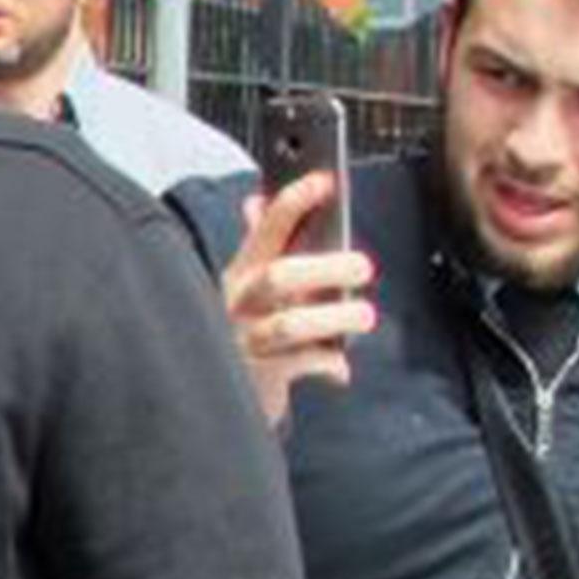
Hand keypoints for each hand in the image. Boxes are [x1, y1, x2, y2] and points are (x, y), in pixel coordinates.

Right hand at [224, 171, 376, 425]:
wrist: (214, 395)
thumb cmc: (245, 330)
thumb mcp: (246, 285)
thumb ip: (259, 244)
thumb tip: (255, 201)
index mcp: (240, 273)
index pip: (265, 229)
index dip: (293, 203)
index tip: (325, 182)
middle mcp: (240, 303)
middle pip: (279, 276)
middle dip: (325, 267)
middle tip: (363, 267)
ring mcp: (247, 339)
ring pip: (291, 324)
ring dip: (335, 317)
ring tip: (364, 316)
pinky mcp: (259, 376)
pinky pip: (302, 364)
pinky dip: (329, 363)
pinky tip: (340, 366)